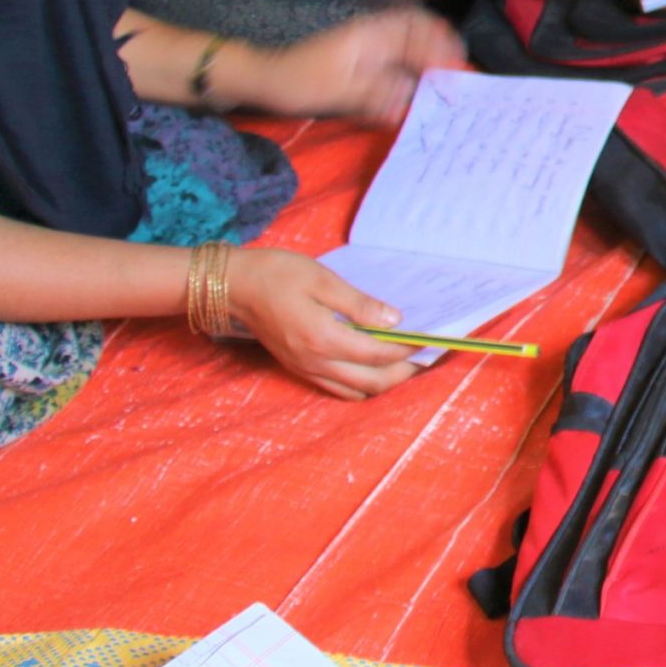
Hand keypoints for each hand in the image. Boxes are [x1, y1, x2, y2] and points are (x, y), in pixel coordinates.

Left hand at [226, 10, 464, 123]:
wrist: (264, 77)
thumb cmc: (299, 83)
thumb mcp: (339, 92)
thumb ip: (378, 94)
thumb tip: (411, 100)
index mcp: (369, 36)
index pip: (415, 32)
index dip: (438, 47)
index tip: (454, 67)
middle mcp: (371, 32)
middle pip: (416, 27)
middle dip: (440, 43)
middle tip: (457, 66)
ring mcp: (364, 40)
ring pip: (407, 36)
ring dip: (428, 48)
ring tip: (444, 69)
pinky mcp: (358, 52)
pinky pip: (395, 47)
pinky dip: (412, 56)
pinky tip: (416, 75)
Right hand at [227, 247, 419, 400]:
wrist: (234, 286)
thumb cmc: (278, 275)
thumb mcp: (324, 280)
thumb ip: (360, 304)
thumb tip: (394, 322)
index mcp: (323, 339)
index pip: (379, 354)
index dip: (409, 349)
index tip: (431, 339)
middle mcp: (315, 362)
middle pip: (373, 382)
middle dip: (405, 372)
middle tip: (428, 357)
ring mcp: (305, 369)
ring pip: (356, 391)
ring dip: (385, 382)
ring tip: (407, 362)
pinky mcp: (298, 368)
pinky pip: (337, 388)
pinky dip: (362, 383)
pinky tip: (374, 366)